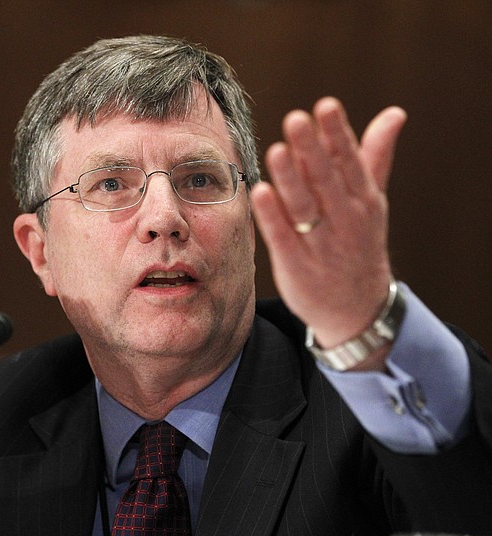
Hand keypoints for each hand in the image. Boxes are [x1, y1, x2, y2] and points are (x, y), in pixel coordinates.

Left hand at [251, 97, 406, 351]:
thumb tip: (394, 113)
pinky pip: (283, 238)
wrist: (358, 310)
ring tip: (276, 150)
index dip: (338, 135)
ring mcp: (321, 246)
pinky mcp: (297, 267)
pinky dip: (272, 217)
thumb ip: (375, 156)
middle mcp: (345, 221)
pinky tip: (260, 192)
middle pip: (326, 181)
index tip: (325, 106)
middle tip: (296, 119)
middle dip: (312, 150)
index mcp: (364, 201)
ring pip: (304, 208)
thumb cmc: (359, 243)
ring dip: (290, 179)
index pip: (351, 163)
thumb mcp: (372, 201)